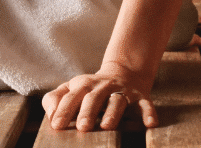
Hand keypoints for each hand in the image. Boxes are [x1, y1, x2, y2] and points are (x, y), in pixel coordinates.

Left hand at [41, 63, 157, 130]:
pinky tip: (150, 123)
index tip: (57, 125)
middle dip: (87, 112)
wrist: (122, 74)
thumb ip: (55, 100)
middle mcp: (101, 87)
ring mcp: (121, 91)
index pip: (70, 97)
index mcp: (82, 85)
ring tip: (107, 126)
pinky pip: (145, 104)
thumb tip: (51, 116)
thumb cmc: (90, 89)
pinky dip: (148, 113)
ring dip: (112, 113)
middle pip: (93, 98)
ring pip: (117, 101)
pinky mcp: (139, 96)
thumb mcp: (71, 89)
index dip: (63, 111)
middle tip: (82, 127)